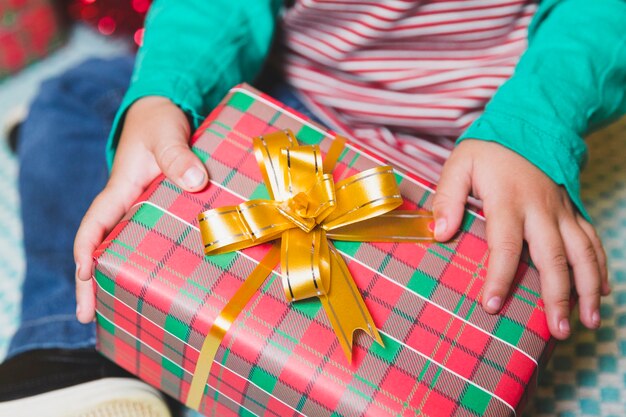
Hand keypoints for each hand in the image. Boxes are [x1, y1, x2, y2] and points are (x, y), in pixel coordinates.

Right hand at [73, 96, 208, 322]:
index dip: (85, 251)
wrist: (165, 112)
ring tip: (120, 314)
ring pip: (124, 248)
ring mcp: (142, 211)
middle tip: (89, 316)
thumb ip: (178, 155)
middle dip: (92, 281)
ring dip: (119, 277)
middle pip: (102, 247)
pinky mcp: (159, 211)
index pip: (93, 225)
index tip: (85, 276)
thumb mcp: (167, 133)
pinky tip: (158, 284)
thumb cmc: (159, 121)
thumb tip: (194, 181)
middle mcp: (126, 206)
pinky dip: (146, 263)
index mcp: (119, 190)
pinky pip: (148, 240)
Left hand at [432, 140, 608, 338]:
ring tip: (588, 322)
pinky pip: (592, 241)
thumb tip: (440, 232)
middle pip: (553, 258)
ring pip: (582, 253)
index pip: (505, 246)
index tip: (492, 305)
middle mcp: (541, 209)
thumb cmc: (487, 150)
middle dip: (557, 297)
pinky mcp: (573, 210)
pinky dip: (599, 267)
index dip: (499, 277)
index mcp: (508, 200)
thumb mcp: (459, 165)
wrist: (527, 125)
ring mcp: (562, 211)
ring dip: (586, 289)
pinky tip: (600, 292)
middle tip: (557, 330)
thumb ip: (447, 198)